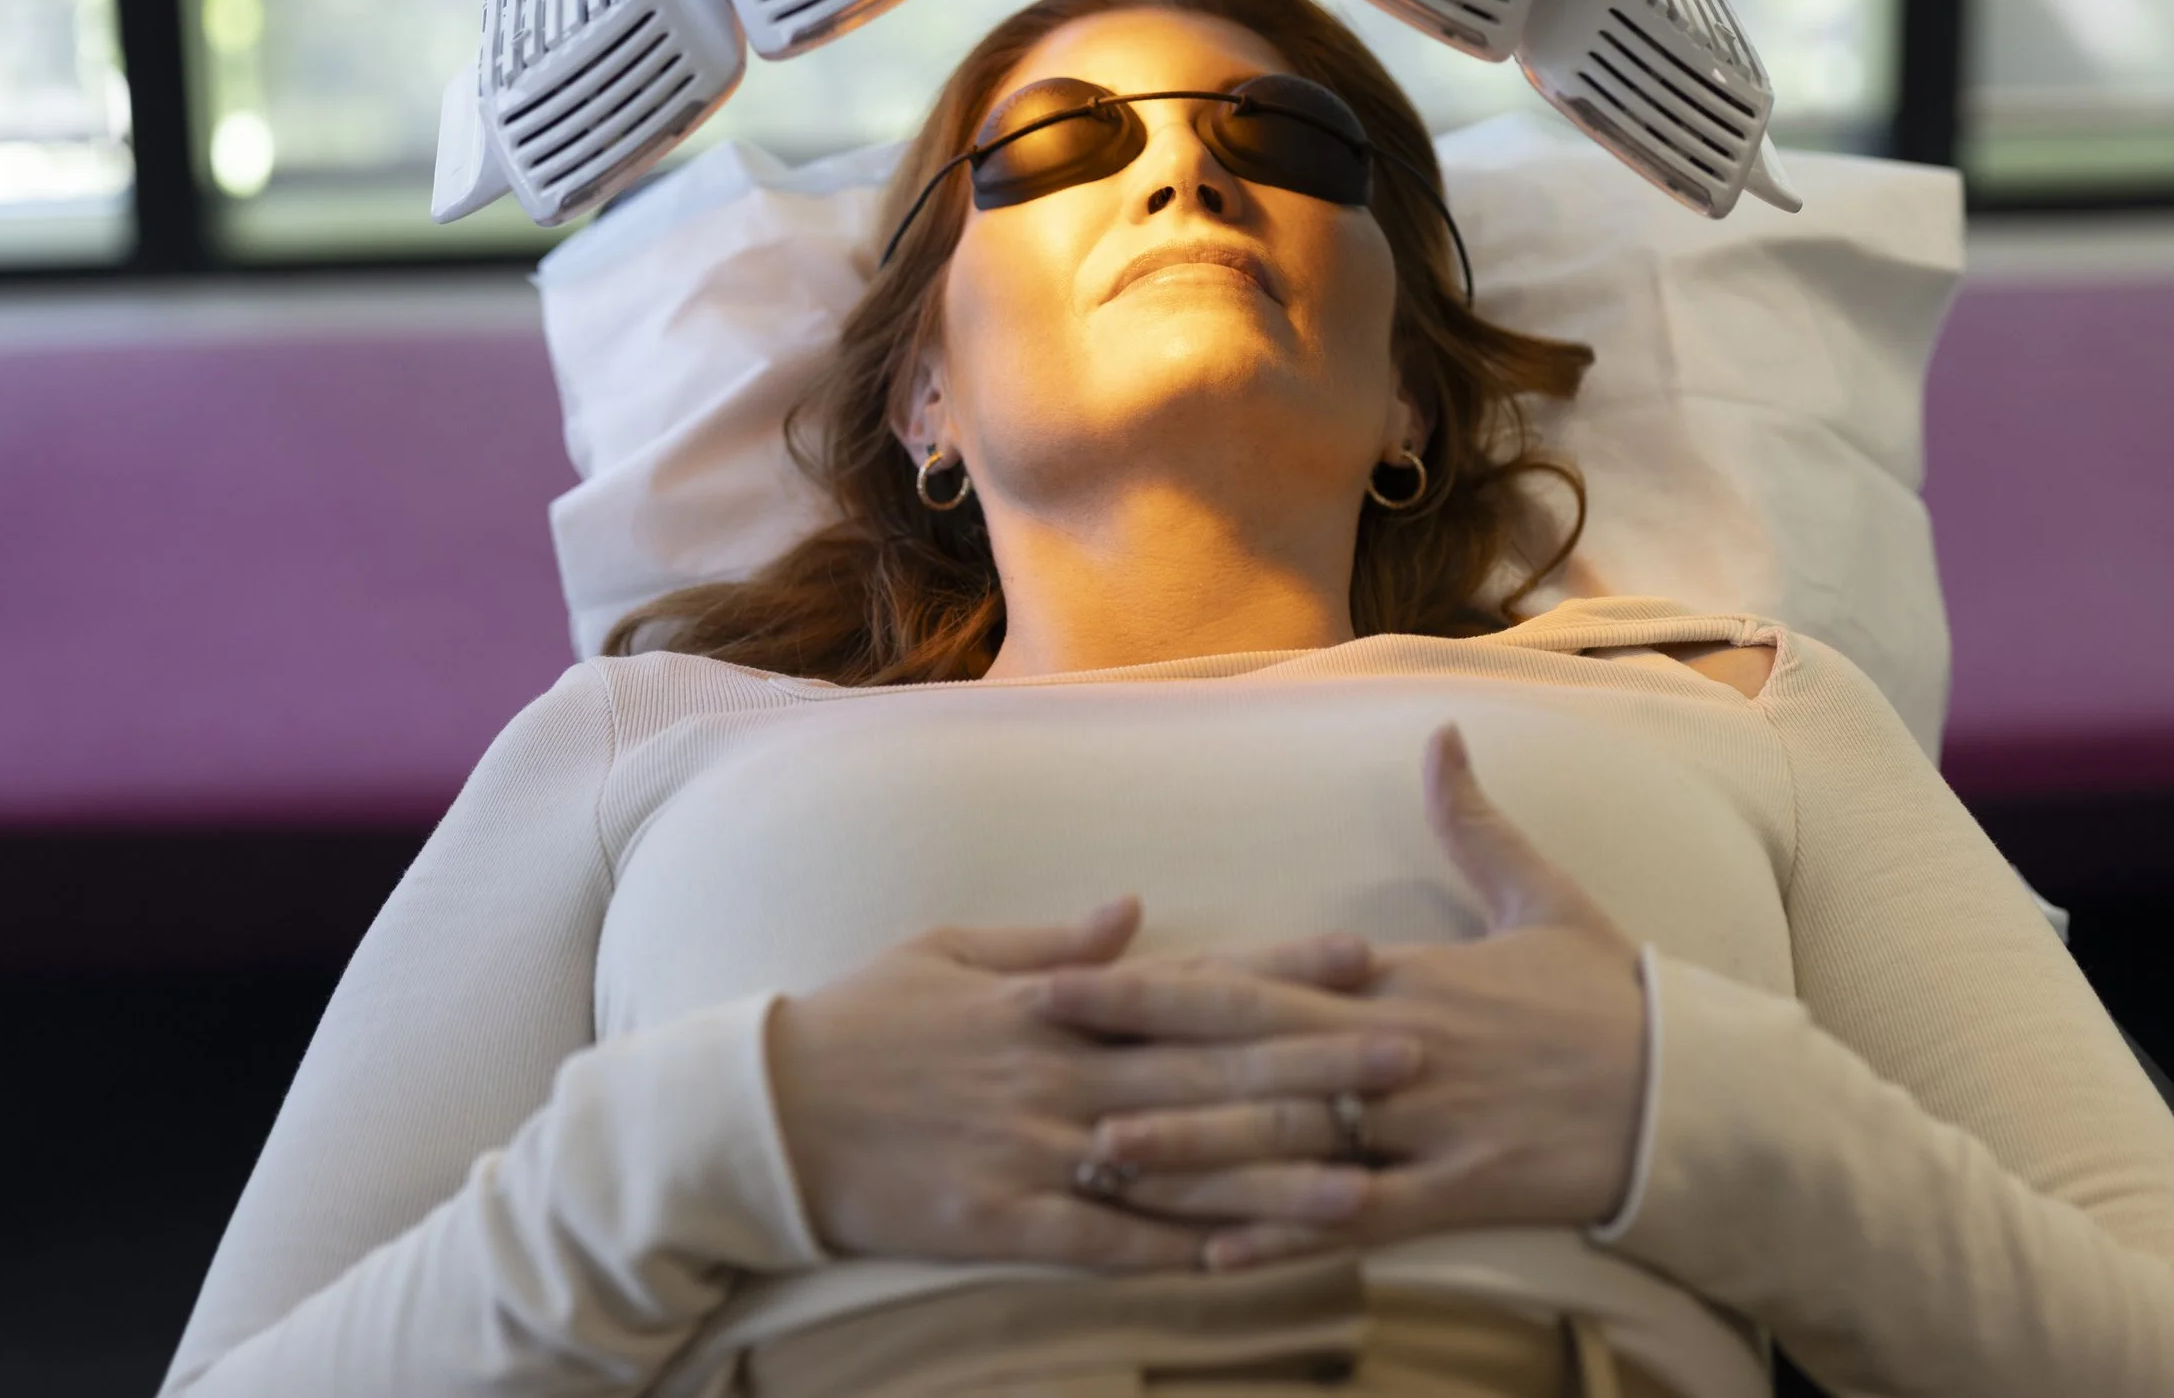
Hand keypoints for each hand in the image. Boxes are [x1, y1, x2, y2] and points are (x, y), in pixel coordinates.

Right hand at [765, 897, 1424, 1270]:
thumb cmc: (859, 1018)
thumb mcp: (950, 950)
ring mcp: (1035, 1148)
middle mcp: (1061, 1069)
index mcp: (1055, 999)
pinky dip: (1179, 1254)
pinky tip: (1249, 1264)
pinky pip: (1107, 1244)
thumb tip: (1136, 910)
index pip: (1194, 979)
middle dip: (1316, 1063)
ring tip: (1367, 1181)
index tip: (1368, 958)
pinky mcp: (1001, 1221)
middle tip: (1412, 1055)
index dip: (1285, 967)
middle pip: (1212, 1067)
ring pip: (1178, 1164)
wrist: (761, 1109)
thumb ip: (1053, 939)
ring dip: (1276, 1174)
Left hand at [1033, 724, 1649, 1269]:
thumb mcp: (1545, 896)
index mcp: (1401, 977)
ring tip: (1098, 1156)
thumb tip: (1440, 735)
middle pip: (1248, 1041)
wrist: (1695, 1088)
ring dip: (1190, 1149)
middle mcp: (1397, 1046)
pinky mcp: (1461, 1193)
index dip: (1163, 977)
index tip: (1077, 969)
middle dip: (1140, 1038)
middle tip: (1043, 1035)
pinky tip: (1214, 1257)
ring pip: (1288, 1137)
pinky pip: (1358, 1221)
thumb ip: (1475, 822)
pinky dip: (1285, 1239)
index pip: (1262, 975)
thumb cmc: (1609, 995)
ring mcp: (1425, 1124)